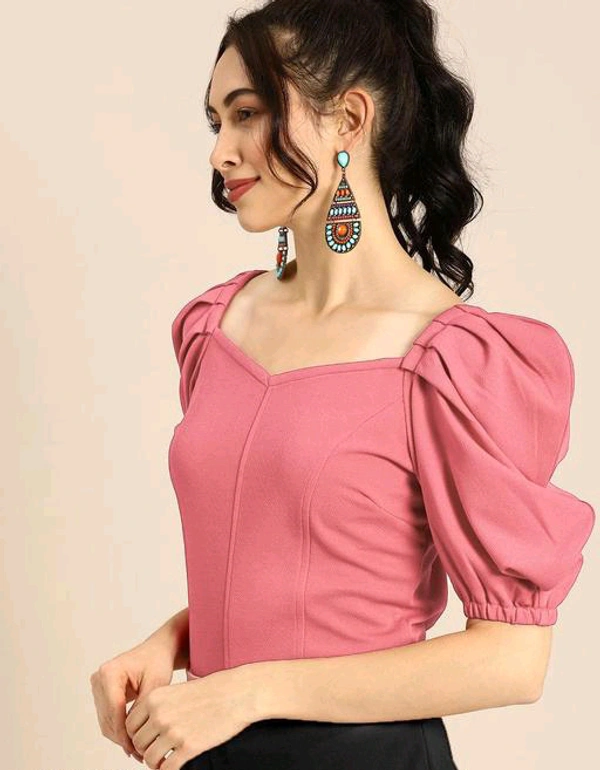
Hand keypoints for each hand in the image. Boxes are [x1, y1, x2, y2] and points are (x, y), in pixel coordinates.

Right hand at [90, 640, 177, 763]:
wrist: (156, 651)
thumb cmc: (157, 662)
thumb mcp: (155, 683)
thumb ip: (143, 707)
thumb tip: (133, 733)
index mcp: (110, 672)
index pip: (114, 710)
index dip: (123, 733)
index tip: (136, 749)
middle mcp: (99, 678)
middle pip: (107, 718)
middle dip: (122, 739)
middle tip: (139, 754)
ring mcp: (98, 687)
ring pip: (106, 722)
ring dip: (120, 738)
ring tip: (137, 751)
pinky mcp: (101, 694)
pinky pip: (107, 718)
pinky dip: (119, 731)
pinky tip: (132, 740)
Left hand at [124, 666, 254, 769]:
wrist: (236, 694)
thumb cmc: (210, 691)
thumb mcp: (177, 692)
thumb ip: (158, 708)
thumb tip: (144, 731)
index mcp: (155, 698)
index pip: (130, 725)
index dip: (137, 735)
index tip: (147, 739)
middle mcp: (160, 714)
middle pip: (138, 743)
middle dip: (146, 749)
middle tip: (158, 750)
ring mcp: (173, 731)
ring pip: (149, 758)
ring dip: (156, 762)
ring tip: (167, 758)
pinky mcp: (188, 746)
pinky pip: (167, 768)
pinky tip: (177, 763)